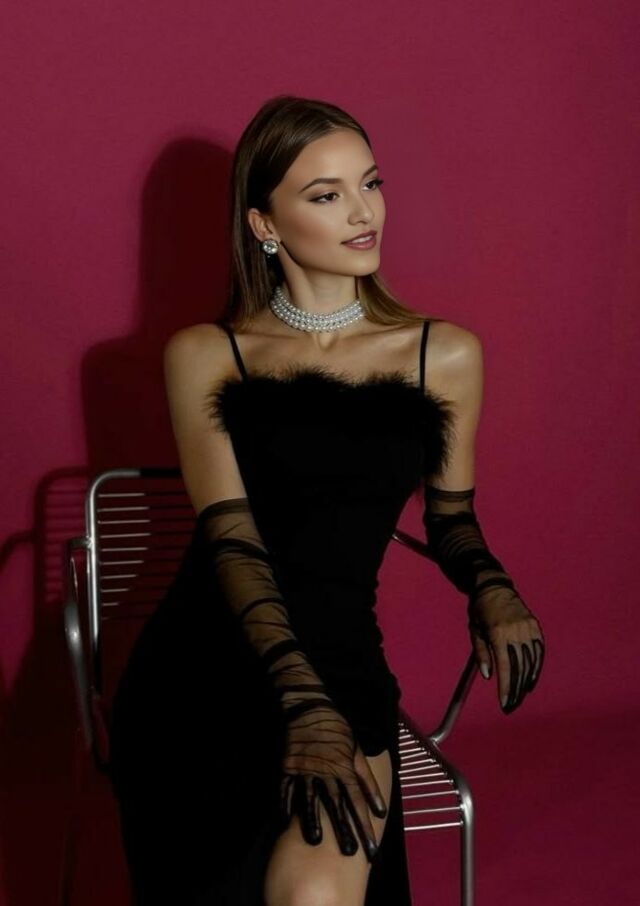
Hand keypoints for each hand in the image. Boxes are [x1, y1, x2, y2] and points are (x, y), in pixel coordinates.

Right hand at [279, 699, 386, 861]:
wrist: (309, 707)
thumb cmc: (337, 729)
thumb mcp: (357, 750)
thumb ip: (367, 780)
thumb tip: (380, 809)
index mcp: (344, 768)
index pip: (358, 802)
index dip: (365, 826)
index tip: (370, 848)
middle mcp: (325, 772)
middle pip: (336, 805)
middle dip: (343, 829)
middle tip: (349, 852)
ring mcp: (305, 769)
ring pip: (309, 799)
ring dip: (312, 820)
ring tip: (315, 841)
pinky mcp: (288, 766)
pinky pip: (286, 788)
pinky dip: (285, 804)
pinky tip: (285, 821)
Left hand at [467, 584, 544, 713]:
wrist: (494, 588)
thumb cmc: (480, 612)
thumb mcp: (475, 632)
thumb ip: (482, 654)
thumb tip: (489, 677)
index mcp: (498, 633)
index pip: (504, 667)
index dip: (505, 687)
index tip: (503, 703)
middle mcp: (516, 631)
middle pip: (519, 668)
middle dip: (515, 690)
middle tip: (510, 706)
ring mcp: (528, 628)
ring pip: (531, 662)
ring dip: (526, 682)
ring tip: (519, 697)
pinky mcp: (535, 627)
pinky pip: (538, 651)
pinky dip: (535, 668)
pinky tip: (530, 681)